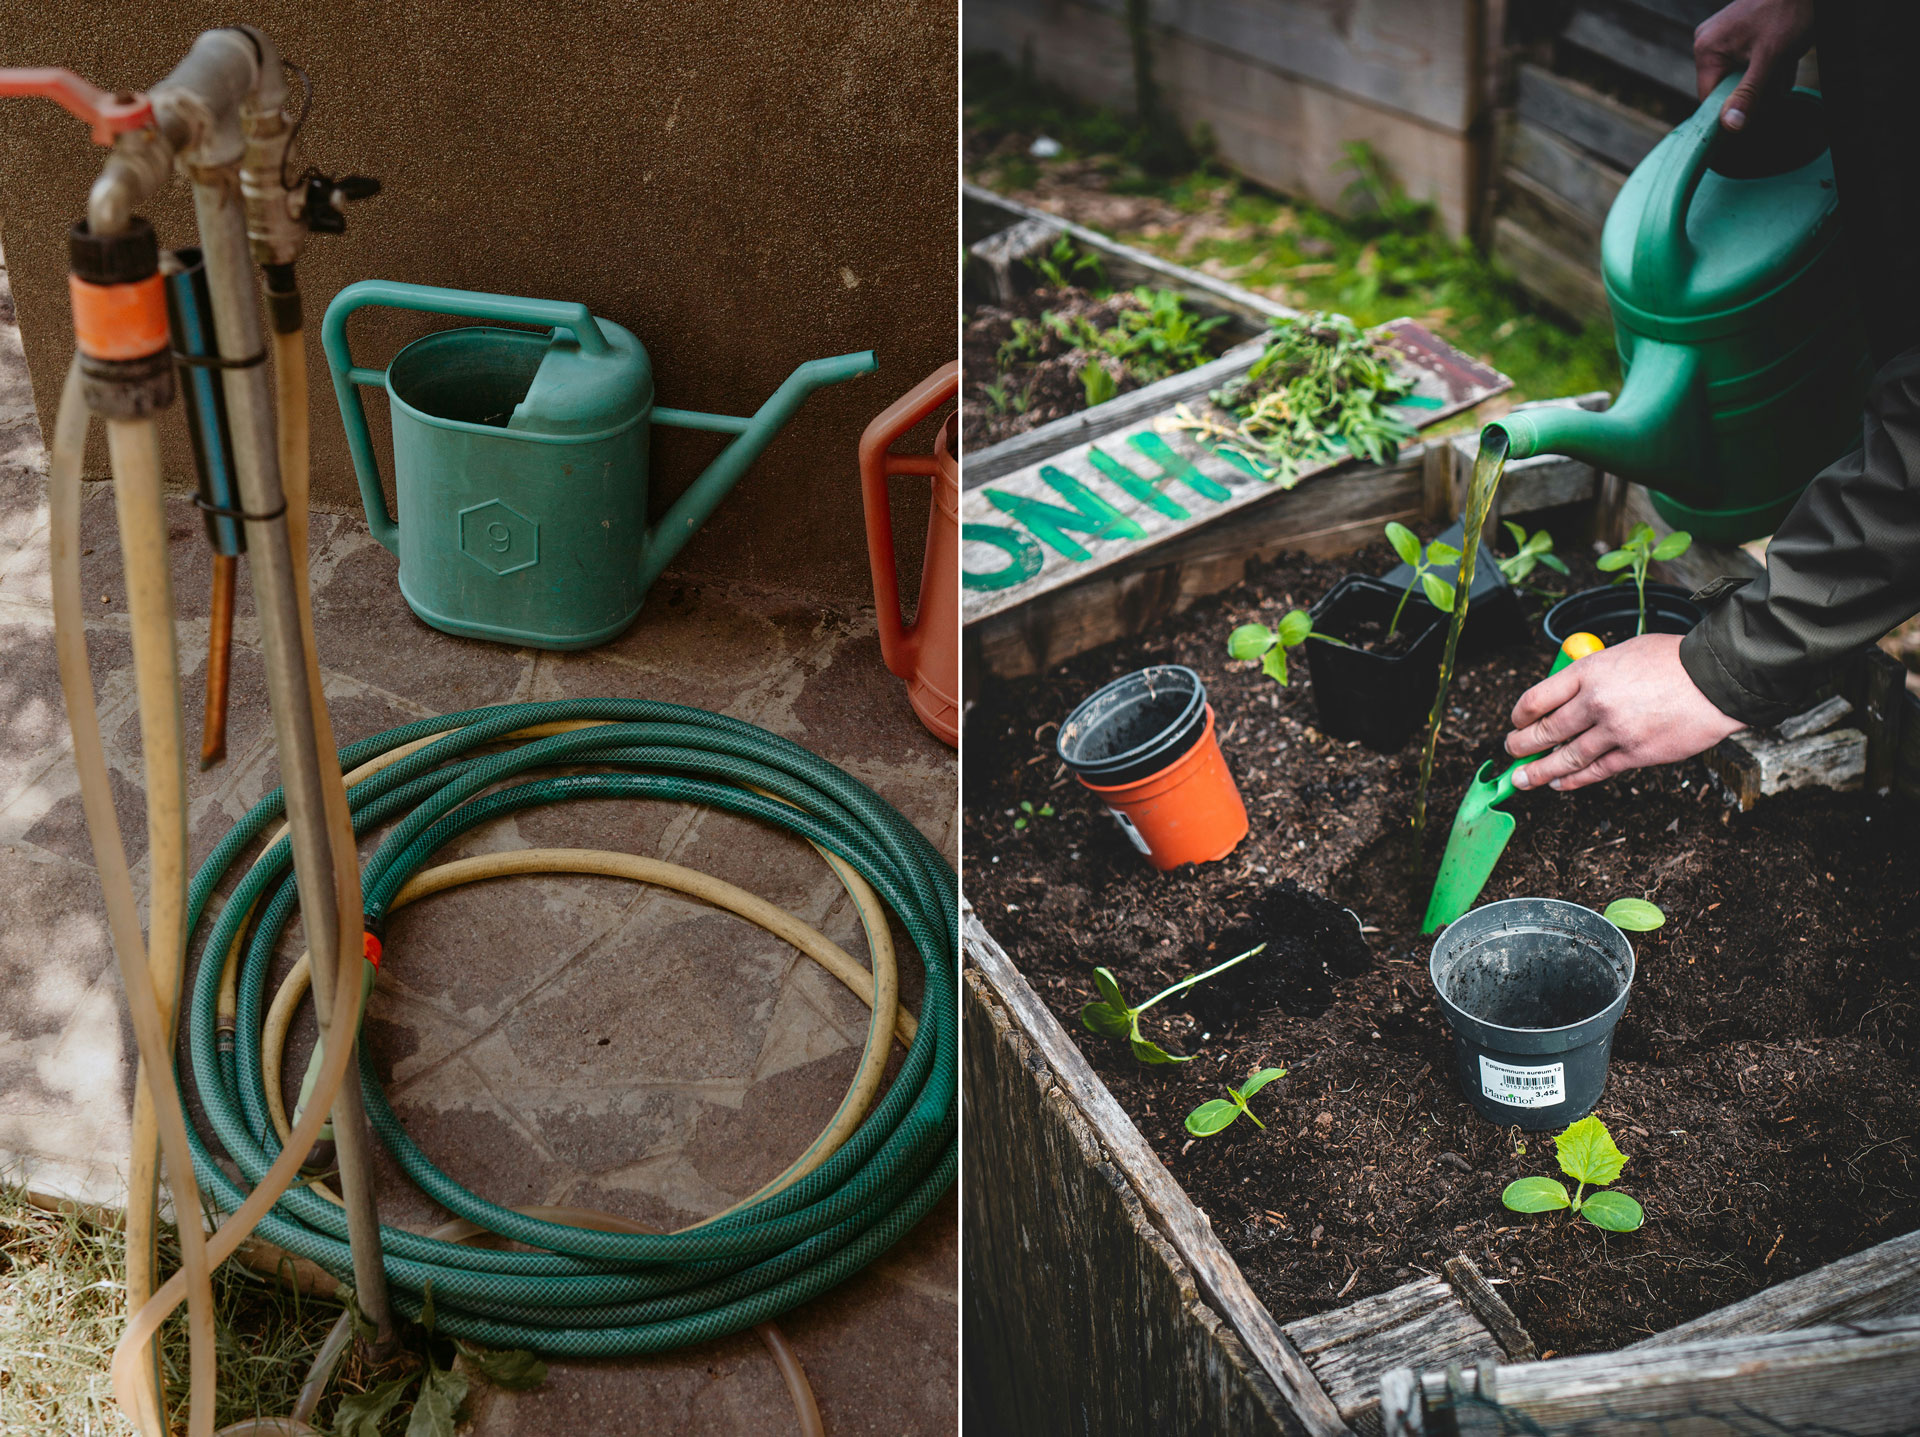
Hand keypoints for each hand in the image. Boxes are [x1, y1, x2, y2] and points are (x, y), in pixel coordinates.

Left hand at [1505, 634, 1744, 791]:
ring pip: (1565, 758)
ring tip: (1522, 779)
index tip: (1515, 721)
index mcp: (1589, 672)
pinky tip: (1559, 783)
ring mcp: (1615, 731)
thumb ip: (1593, 673)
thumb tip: (1568, 693)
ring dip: (1538, 772)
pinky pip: (1595, 772)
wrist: (1717, 679)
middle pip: (1545, 731)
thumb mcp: (1622, 652)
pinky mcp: (1635, 754)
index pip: (1537, 698)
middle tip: (1510, 751)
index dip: (1520, 715)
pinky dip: (1573, 780)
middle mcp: (1596, 702)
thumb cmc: (1673, 661)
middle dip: (1521, 745)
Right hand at [1694, 0, 1814, 130]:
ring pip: (1741, 77)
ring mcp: (1723, 37)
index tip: (1758, 111)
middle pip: (1728, 87)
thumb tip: (1730, 125)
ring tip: (1785, 63)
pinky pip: (1748, 63)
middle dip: (1757, 90)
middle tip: (1780, 77)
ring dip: (1767, 79)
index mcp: (1707, 50)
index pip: (1710, 97)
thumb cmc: (1789, 12)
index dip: (1733, 108)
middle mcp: (1708, 43)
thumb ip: (1749, 92)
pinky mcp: (1738, 34)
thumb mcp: (1770, 58)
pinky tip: (1783, 58)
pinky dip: (1768, 67)